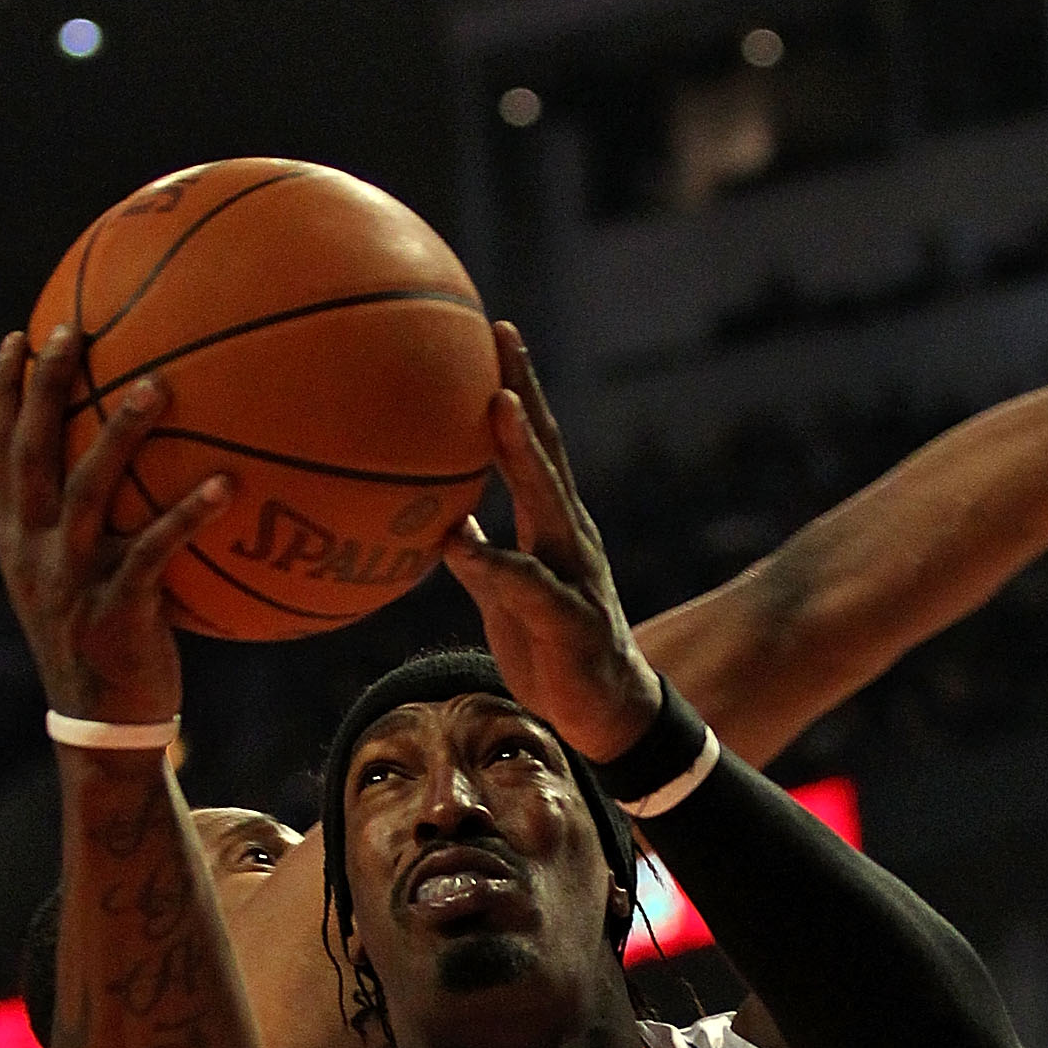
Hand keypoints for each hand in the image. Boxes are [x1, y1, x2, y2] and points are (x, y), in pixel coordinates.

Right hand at [0, 327, 231, 729]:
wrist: (104, 728)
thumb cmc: (103, 645)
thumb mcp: (75, 583)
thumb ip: (86, 527)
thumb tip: (131, 468)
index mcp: (17, 540)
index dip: (3, 393)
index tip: (20, 336)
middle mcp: (34, 553)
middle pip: (32, 453)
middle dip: (48, 387)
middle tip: (74, 331)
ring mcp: (72, 582)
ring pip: (89, 490)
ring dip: (122, 433)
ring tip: (158, 385)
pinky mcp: (117, 612)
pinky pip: (156, 551)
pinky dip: (189, 516)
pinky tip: (227, 485)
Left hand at [442, 321, 664, 764]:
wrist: (605, 714)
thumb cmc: (552, 650)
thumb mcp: (506, 596)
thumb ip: (478, 556)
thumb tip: (442, 524)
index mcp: (551, 527)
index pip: (532, 445)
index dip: (515, 388)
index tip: (492, 333)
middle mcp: (569, 537)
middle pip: (547, 451)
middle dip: (525, 390)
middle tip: (501, 335)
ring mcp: (575, 574)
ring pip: (549, 502)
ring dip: (524, 453)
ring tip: (496, 405)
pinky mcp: (569, 621)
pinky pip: (527, 586)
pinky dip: (494, 564)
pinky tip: (458, 546)